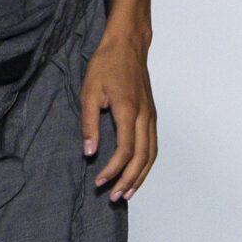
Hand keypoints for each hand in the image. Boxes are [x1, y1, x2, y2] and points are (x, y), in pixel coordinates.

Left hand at [80, 30, 156, 200]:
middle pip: (142, 158)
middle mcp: (144, 116)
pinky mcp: (152, 114)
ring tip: (126, 193)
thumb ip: (89, 124)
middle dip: (128, 180)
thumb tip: (88, 152)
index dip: (113, 170)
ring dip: (140, 176)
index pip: (124, 150)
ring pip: (152, 154)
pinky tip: (137, 173)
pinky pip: (153, 145)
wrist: (127, 44)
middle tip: (114, 196)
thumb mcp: (88, 92)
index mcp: (128, 111)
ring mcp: (151, 115)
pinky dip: (147, 163)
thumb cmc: (106, 64)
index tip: (99, 181)